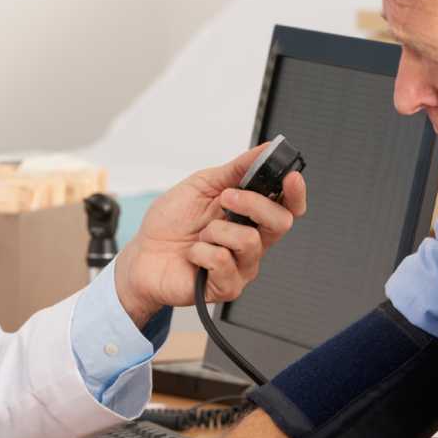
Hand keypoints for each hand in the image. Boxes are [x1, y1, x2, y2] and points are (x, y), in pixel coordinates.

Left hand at [115, 144, 307, 325]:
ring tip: (200, 235)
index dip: (295, 192)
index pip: (288, 206)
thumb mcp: (201, 185)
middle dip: (252, 204)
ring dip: (216, 231)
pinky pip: (223, 262)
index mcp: (251, 216)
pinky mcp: (227, 287)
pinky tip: (193, 255)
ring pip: (250, 241)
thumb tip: (265, 149)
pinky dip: (201, 252)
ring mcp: (242, 267)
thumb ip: (235, 170)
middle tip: (225, 199)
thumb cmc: (171, 222)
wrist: (142, 255)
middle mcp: (253, 242)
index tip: (291, 176)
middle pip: (280, 222)